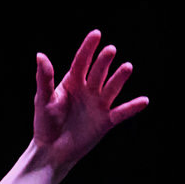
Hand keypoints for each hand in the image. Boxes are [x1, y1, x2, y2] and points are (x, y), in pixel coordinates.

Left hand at [31, 30, 147, 174]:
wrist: (50, 150)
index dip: (88, 49)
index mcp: (72, 83)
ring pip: (111, 88)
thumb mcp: (43, 99)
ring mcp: (99, 105)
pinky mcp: (106, 121)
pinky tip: (144, 100)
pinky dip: (132, 108)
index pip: (81, 62)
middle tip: (110, 50)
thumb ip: (44, 78)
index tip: (96, 34)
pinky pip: (121, 113)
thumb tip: (40, 55)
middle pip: (98, 73)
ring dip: (119, 78)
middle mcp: (88, 91)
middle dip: (103, 62)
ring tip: (127, 67)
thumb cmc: (44, 123)